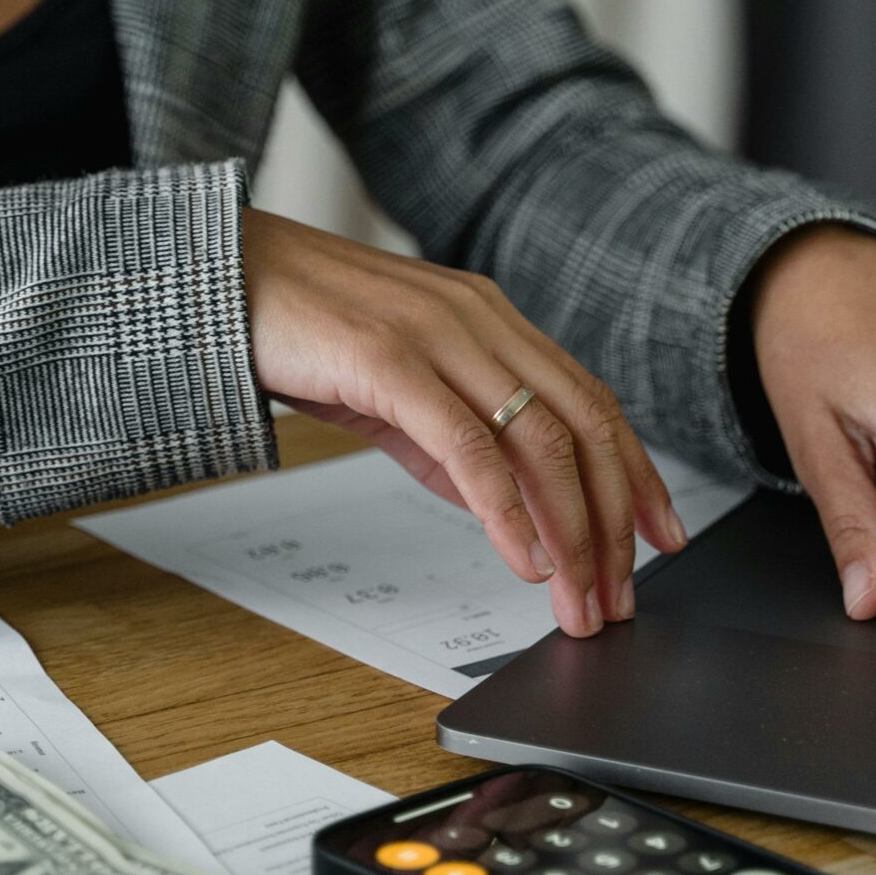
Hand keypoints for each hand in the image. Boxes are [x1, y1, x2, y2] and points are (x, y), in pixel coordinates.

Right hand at [242, 209, 686, 637]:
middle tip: (623, 593)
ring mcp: (438, 335)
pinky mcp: (390, 361)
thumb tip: (502, 506)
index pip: (590, 400)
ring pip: (539, 440)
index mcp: (490, 319)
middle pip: (583, 425)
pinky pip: (469, 446)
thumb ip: (450, 438)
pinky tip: (522, 558)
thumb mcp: (395, 386)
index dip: (636, 473)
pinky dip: (506, 511)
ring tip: (578, 597)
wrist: (213, 277)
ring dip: (571, 531)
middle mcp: (479, 319)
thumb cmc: (299, 326)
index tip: (662, 535)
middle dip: (615, 519)